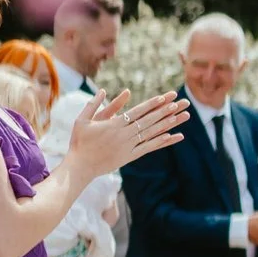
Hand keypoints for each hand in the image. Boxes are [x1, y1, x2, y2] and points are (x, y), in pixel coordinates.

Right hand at [69, 90, 187, 177]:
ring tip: (178, 117)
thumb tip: (103, 90)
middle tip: (178, 103)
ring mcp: (128, 146)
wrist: (80, 166)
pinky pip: (147, 148)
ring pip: (150, 133)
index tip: (163, 97)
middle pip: (148, 120)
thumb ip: (93, 104)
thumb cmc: (79, 142)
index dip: (150, 104)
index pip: (136, 111)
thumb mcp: (82, 120)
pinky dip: (159, 142)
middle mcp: (124, 134)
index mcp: (114, 124)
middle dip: (164, 111)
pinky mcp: (129, 157)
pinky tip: (170, 136)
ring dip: (165, 125)